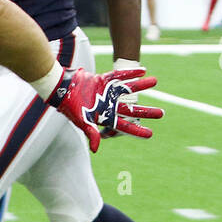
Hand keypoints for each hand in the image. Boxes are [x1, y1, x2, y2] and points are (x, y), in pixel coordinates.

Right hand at [47, 66, 162, 152]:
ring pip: (128, 89)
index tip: (150, 134)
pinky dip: (130, 73)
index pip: (124, 125)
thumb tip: (96, 150)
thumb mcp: (81, 121)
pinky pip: (119, 76)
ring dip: (142, 86)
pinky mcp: (102, 80)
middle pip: (131, 108)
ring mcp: (107, 92)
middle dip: (146, 111)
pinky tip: (142, 70)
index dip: (137, 130)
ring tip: (155, 81)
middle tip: (161, 113)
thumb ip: (91, 133)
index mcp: (105, 116)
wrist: (60, 88)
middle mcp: (108, 105)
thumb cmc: (69, 107)